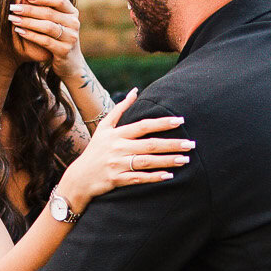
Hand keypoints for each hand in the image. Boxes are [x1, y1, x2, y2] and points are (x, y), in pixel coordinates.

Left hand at [8, 0, 82, 80]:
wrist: (70, 63)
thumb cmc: (63, 36)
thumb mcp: (64, 16)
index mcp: (73, 12)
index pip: (59, 0)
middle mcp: (74, 24)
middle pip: (50, 13)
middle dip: (29, 10)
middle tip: (12, 7)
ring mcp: (71, 38)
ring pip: (47, 27)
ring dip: (27, 22)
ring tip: (12, 19)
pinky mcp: (64, 51)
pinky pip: (45, 41)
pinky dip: (30, 35)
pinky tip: (19, 31)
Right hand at [59, 90, 193, 209]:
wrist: (79, 178)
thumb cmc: (95, 150)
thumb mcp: (104, 128)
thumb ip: (120, 109)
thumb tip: (135, 90)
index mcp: (116, 134)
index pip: (142, 126)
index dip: (162, 123)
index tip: (180, 120)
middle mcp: (117, 148)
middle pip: (149, 145)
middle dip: (172, 144)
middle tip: (191, 144)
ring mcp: (117, 164)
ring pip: (146, 162)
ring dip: (167, 160)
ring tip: (185, 159)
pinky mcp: (117, 180)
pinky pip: (139, 178)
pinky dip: (154, 177)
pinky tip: (169, 176)